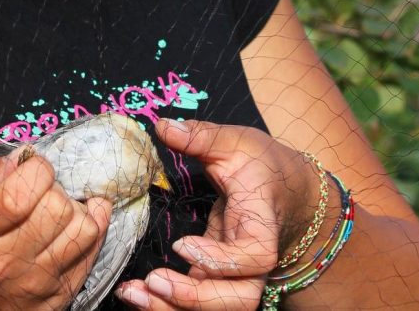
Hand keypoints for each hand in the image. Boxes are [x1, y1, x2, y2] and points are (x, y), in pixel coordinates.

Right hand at [0, 153, 111, 310]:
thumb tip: (23, 156)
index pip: (19, 194)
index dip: (37, 169)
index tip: (34, 167)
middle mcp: (4, 263)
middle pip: (56, 210)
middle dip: (56, 188)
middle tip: (44, 191)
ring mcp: (34, 285)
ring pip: (83, 230)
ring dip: (76, 210)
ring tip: (61, 209)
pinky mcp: (56, 299)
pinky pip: (91, 255)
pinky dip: (91, 232)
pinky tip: (75, 224)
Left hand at [116, 120, 314, 309]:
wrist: (284, 189)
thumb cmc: (262, 164)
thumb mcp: (235, 142)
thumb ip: (200, 136)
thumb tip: (162, 125)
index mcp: (261, 223)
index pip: (256, 256)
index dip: (221, 260)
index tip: (182, 245)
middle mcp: (255, 260)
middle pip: (240, 300)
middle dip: (196, 300)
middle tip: (153, 280)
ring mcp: (238, 274)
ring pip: (217, 310)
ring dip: (173, 310)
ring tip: (133, 294)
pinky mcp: (219, 279)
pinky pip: (198, 304)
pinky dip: (167, 306)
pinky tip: (135, 293)